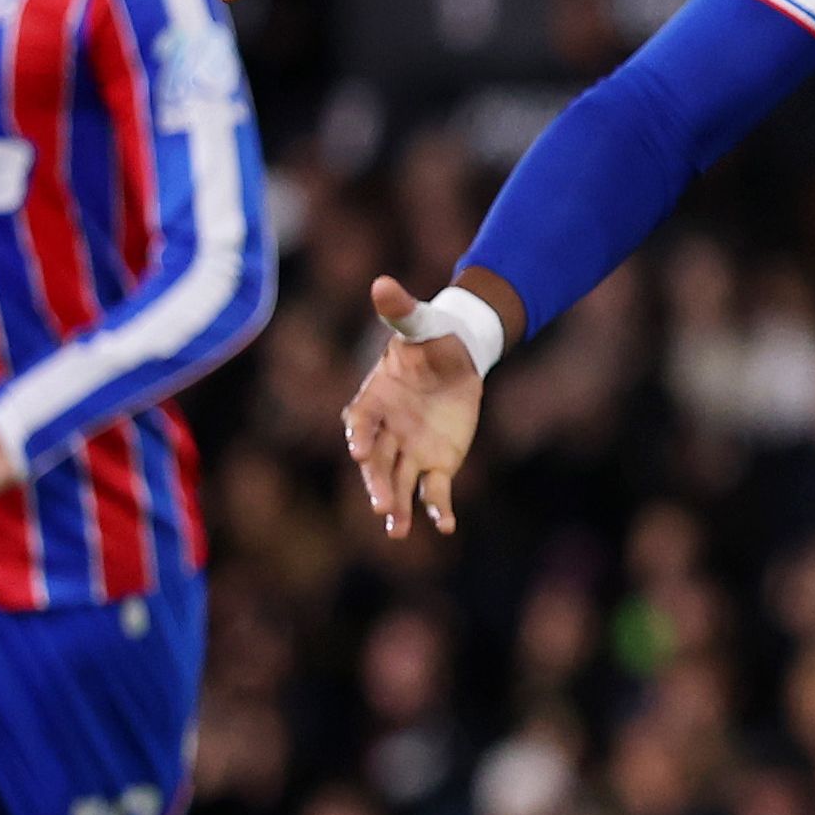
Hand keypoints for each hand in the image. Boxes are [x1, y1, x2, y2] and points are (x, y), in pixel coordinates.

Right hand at [347, 275, 486, 535]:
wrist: (455, 355)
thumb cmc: (429, 336)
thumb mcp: (419, 322)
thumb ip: (400, 311)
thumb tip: (383, 283)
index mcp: (374, 399)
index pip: (361, 421)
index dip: (360, 435)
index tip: (359, 450)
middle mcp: (387, 431)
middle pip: (377, 462)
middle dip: (377, 483)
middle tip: (380, 505)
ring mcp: (410, 450)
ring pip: (400, 482)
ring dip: (398, 506)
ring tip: (396, 531)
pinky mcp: (437, 462)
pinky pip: (435, 489)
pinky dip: (438, 508)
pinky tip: (445, 526)